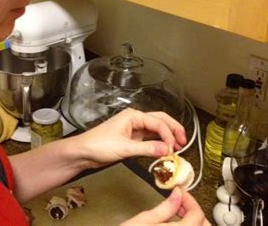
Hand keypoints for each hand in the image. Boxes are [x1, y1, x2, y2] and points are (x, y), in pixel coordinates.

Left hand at [71, 108, 186, 168]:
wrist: (82, 152)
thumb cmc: (98, 145)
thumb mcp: (124, 148)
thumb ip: (147, 149)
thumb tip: (166, 150)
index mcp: (133, 116)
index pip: (158, 122)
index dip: (168, 134)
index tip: (173, 148)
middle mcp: (135, 119)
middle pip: (160, 120)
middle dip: (173, 129)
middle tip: (184, 141)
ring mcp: (133, 128)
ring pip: (156, 129)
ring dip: (167, 136)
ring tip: (178, 147)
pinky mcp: (131, 138)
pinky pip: (149, 138)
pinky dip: (158, 143)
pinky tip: (164, 149)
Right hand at [120, 188, 210, 225]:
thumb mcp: (144, 219)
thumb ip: (166, 207)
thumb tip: (178, 193)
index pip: (197, 214)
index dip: (189, 199)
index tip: (180, 193)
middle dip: (196, 212)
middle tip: (181, 204)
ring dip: (195, 223)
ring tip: (179, 215)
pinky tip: (176, 225)